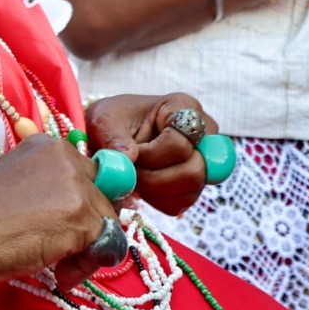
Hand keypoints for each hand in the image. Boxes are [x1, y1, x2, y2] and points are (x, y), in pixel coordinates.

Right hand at [0, 134, 117, 290]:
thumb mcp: (19, 184)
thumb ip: (47, 189)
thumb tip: (76, 217)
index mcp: (48, 146)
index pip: (88, 176)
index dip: (83, 204)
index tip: (69, 225)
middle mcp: (66, 158)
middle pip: (103, 197)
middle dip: (90, 227)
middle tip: (65, 252)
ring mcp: (76, 186)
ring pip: (107, 222)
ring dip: (87, 250)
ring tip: (60, 268)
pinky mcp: (82, 215)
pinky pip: (107, 244)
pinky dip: (88, 265)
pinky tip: (62, 273)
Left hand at [86, 93, 215, 215]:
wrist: (111, 132)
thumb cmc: (112, 119)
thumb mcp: (105, 120)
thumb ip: (114, 138)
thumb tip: (128, 158)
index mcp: (184, 107)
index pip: (180, 143)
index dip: (152, 155)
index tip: (131, 153)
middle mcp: (203, 133)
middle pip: (195, 171)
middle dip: (156, 179)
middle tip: (131, 171)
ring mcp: (203, 160)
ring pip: (191, 190)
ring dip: (155, 191)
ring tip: (134, 175)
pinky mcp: (194, 183)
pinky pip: (182, 203)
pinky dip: (157, 200)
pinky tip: (142, 185)